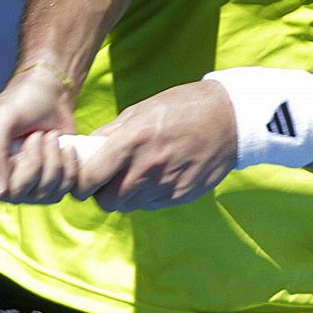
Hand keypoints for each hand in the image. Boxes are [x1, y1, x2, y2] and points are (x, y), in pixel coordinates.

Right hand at [0, 65, 80, 206]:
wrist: (52, 96)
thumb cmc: (21, 102)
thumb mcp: (1, 119)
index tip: (6, 161)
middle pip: (11, 196)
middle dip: (30, 164)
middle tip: (34, 136)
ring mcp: (21, 186)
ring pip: (39, 196)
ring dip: (51, 162)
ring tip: (48, 137)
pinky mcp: (46, 186)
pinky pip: (59, 192)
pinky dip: (67, 168)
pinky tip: (62, 148)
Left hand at [74, 80, 237, 211]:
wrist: (230, 118)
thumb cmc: (182, 107)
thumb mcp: (141, 110)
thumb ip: (111, 133)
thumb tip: (86, 149)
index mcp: (133, 140)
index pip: (91, 178)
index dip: (81, 183)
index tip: (83, 178)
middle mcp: (148, 166)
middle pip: (108, 200)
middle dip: (102, 192)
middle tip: (106, 179)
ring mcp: (166, 185)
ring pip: (129, 206)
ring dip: (125, 195)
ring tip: (133, 175)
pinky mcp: (181, 196)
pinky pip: (151, 205)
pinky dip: (146, 196)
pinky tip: (156, 176)